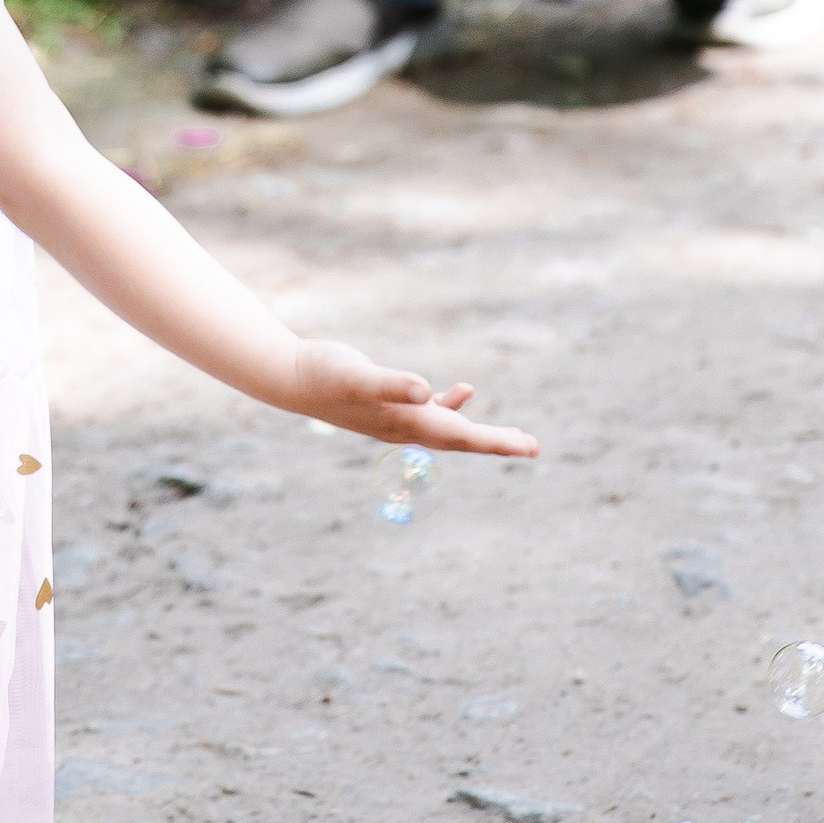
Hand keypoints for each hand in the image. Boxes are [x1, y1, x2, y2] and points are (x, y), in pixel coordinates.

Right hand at [282, 338, 537, 457]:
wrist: (291, 378)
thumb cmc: (324, 375)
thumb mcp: (359, 375)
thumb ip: (393, 384)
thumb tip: (428, 391)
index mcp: (407, 422)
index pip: (462, 437)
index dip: (497, 442)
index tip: (530, 447)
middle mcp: (405, 427)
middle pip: (461, 440)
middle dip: (497, 442)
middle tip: (532, 447)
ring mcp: (397, 419)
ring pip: (449, 430)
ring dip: (479, 432)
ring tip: (511, 435)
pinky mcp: (389, 404)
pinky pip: (431, 411)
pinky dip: (451, 405)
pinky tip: (464, 391)